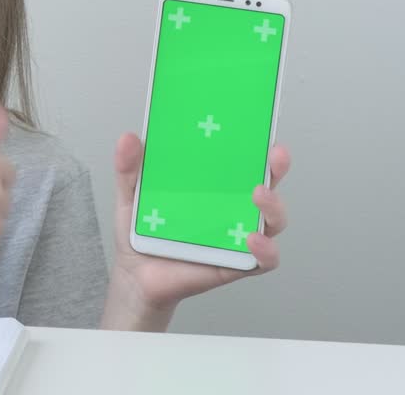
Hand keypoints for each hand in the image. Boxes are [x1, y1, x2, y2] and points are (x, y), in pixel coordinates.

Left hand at [107, 133, 290, 321]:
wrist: (135, 276)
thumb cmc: (141, 232)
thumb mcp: (130, 194)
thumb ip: (129, 167)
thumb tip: (128, 138)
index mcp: (211, 185)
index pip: (241, 160)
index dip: (257, 144)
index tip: (262, 128)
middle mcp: (230, 207)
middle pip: (266, 184)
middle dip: (276, 168)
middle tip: (274, 156)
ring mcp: (237, 235)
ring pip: (272, 220)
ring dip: (273, 206)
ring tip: (258, 195)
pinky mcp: (236, 264)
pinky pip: (263, 260)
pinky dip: (265, 250)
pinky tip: (252, 239)